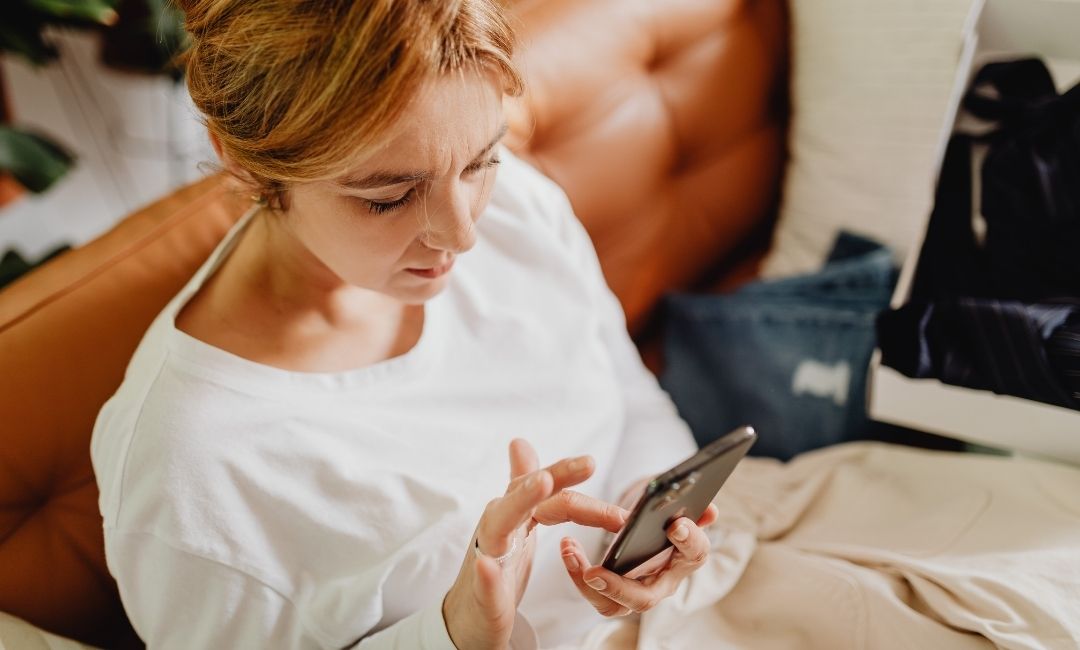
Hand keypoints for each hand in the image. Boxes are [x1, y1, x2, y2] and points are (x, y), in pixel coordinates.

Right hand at [442, 440, 626, 648]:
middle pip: (524, 497)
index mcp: (513, 513)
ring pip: (500, 524)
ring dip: (520, 502)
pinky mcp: (482, 592)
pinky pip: (483, 581)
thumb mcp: (516, 522)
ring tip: (541, 483)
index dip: (567, 474)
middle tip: (581, 464)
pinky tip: (486, 565)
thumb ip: (522, 484)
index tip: (592, 463)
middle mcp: (497, 527)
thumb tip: (519, 443)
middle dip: (549, 479)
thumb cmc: (498, 565)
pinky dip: (486, 573)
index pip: (542, 487)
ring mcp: (486, 556)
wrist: (470, 615)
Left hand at [559, 504, 719, 616]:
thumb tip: (711, 510)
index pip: (695, 554)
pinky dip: (578, 574)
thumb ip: (693, 511)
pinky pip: (597, 596)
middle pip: (645, 598)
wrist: (648, 539)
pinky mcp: (617, 598)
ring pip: (614, 606)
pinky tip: (569, 550)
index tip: (675, 525)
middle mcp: (664, 583)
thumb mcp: (677, 513)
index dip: (689, 541)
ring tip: (572, 557)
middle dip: (618, 587)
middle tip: (594, 572)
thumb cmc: (663, 524)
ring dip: (587, 585)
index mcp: (684, 557)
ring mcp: (639, 593)